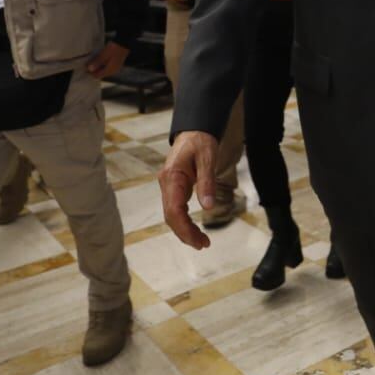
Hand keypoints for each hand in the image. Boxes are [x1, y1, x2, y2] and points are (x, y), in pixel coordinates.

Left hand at [85, 42, 129, 78]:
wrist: (124, 43)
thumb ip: (97, 62)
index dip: (90, 73)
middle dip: (93, 70)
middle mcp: (113, 71)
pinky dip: (101, 65)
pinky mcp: (115, 63)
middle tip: (86, 65)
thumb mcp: (104, 55)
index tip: (84, 69)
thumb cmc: (114, 48)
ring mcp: (115, 67)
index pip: (97, 76)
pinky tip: (98, 60)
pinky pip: (106, 67)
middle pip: (100, 74)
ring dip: (97, 67)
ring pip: (103, 70)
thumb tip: (89, 69)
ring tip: (91, 62)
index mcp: (110, 70)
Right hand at [160, 130, 219, 249]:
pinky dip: (184, 221)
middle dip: (185, 233)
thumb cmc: (201, 140)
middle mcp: (166, 184)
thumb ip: (207, 181)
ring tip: (202, 241)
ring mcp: (168, 186)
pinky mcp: (173, 187)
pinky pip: (176, 209)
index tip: (198, 241)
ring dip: (185, 230)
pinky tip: (194, 229)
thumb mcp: (208, 157)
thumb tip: (208, 207)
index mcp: (172, 177)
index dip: (184, 228)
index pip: (173, 210)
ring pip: (172, 215)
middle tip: (203, 245)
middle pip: (171, 216)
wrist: (194, 129)